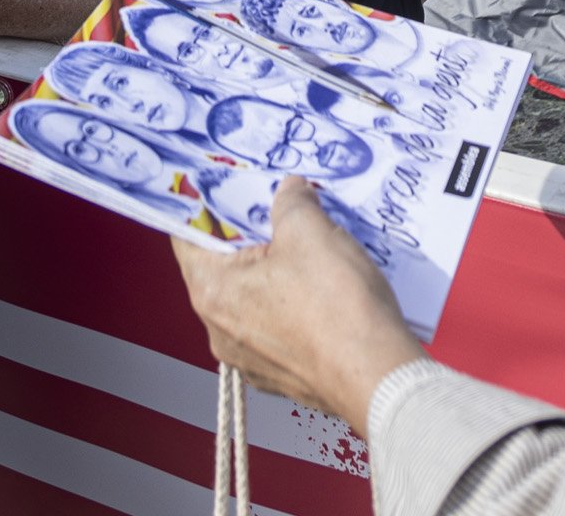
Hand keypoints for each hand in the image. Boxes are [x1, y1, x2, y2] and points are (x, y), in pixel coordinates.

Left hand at [174, 177, 424, 433]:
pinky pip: (272, 328)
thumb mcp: (311, 231)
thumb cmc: (337, 306)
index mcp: (213, 291)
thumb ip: (290, 201)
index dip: (205, 207)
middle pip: (220, 268)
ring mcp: (247, 358)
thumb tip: (289, 190)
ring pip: (249, 300)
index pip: (186, 237)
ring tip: (307, 251)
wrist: (378, 376)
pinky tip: (320, 292)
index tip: (225, 188)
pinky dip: (287, 306)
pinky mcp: (277, 375)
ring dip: (270, 274)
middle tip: (276, 212)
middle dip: (246, 238)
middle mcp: (219, 331)